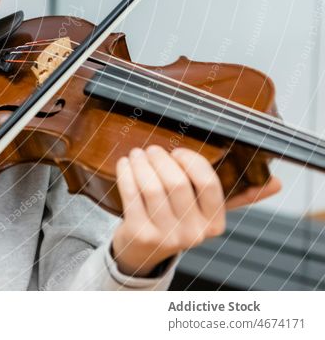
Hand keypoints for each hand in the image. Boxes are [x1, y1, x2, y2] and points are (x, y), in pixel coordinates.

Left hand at [111, 146, 278, 276]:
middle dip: (160, 159)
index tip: (177, 152)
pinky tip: (124, 164)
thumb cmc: (177, 221)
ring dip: (141, 164)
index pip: (208, 184)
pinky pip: (131, 195)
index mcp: (215, 224)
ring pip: (151, 187)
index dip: (190, 161)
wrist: (143, 251)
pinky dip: (126, 174)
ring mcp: (165, 236)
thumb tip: (275, 182)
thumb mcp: (207, 212)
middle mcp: (193, 233)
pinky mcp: (139, 233)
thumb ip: (239, 195)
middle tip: (151, 149)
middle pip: (176, 183)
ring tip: (137, 154)